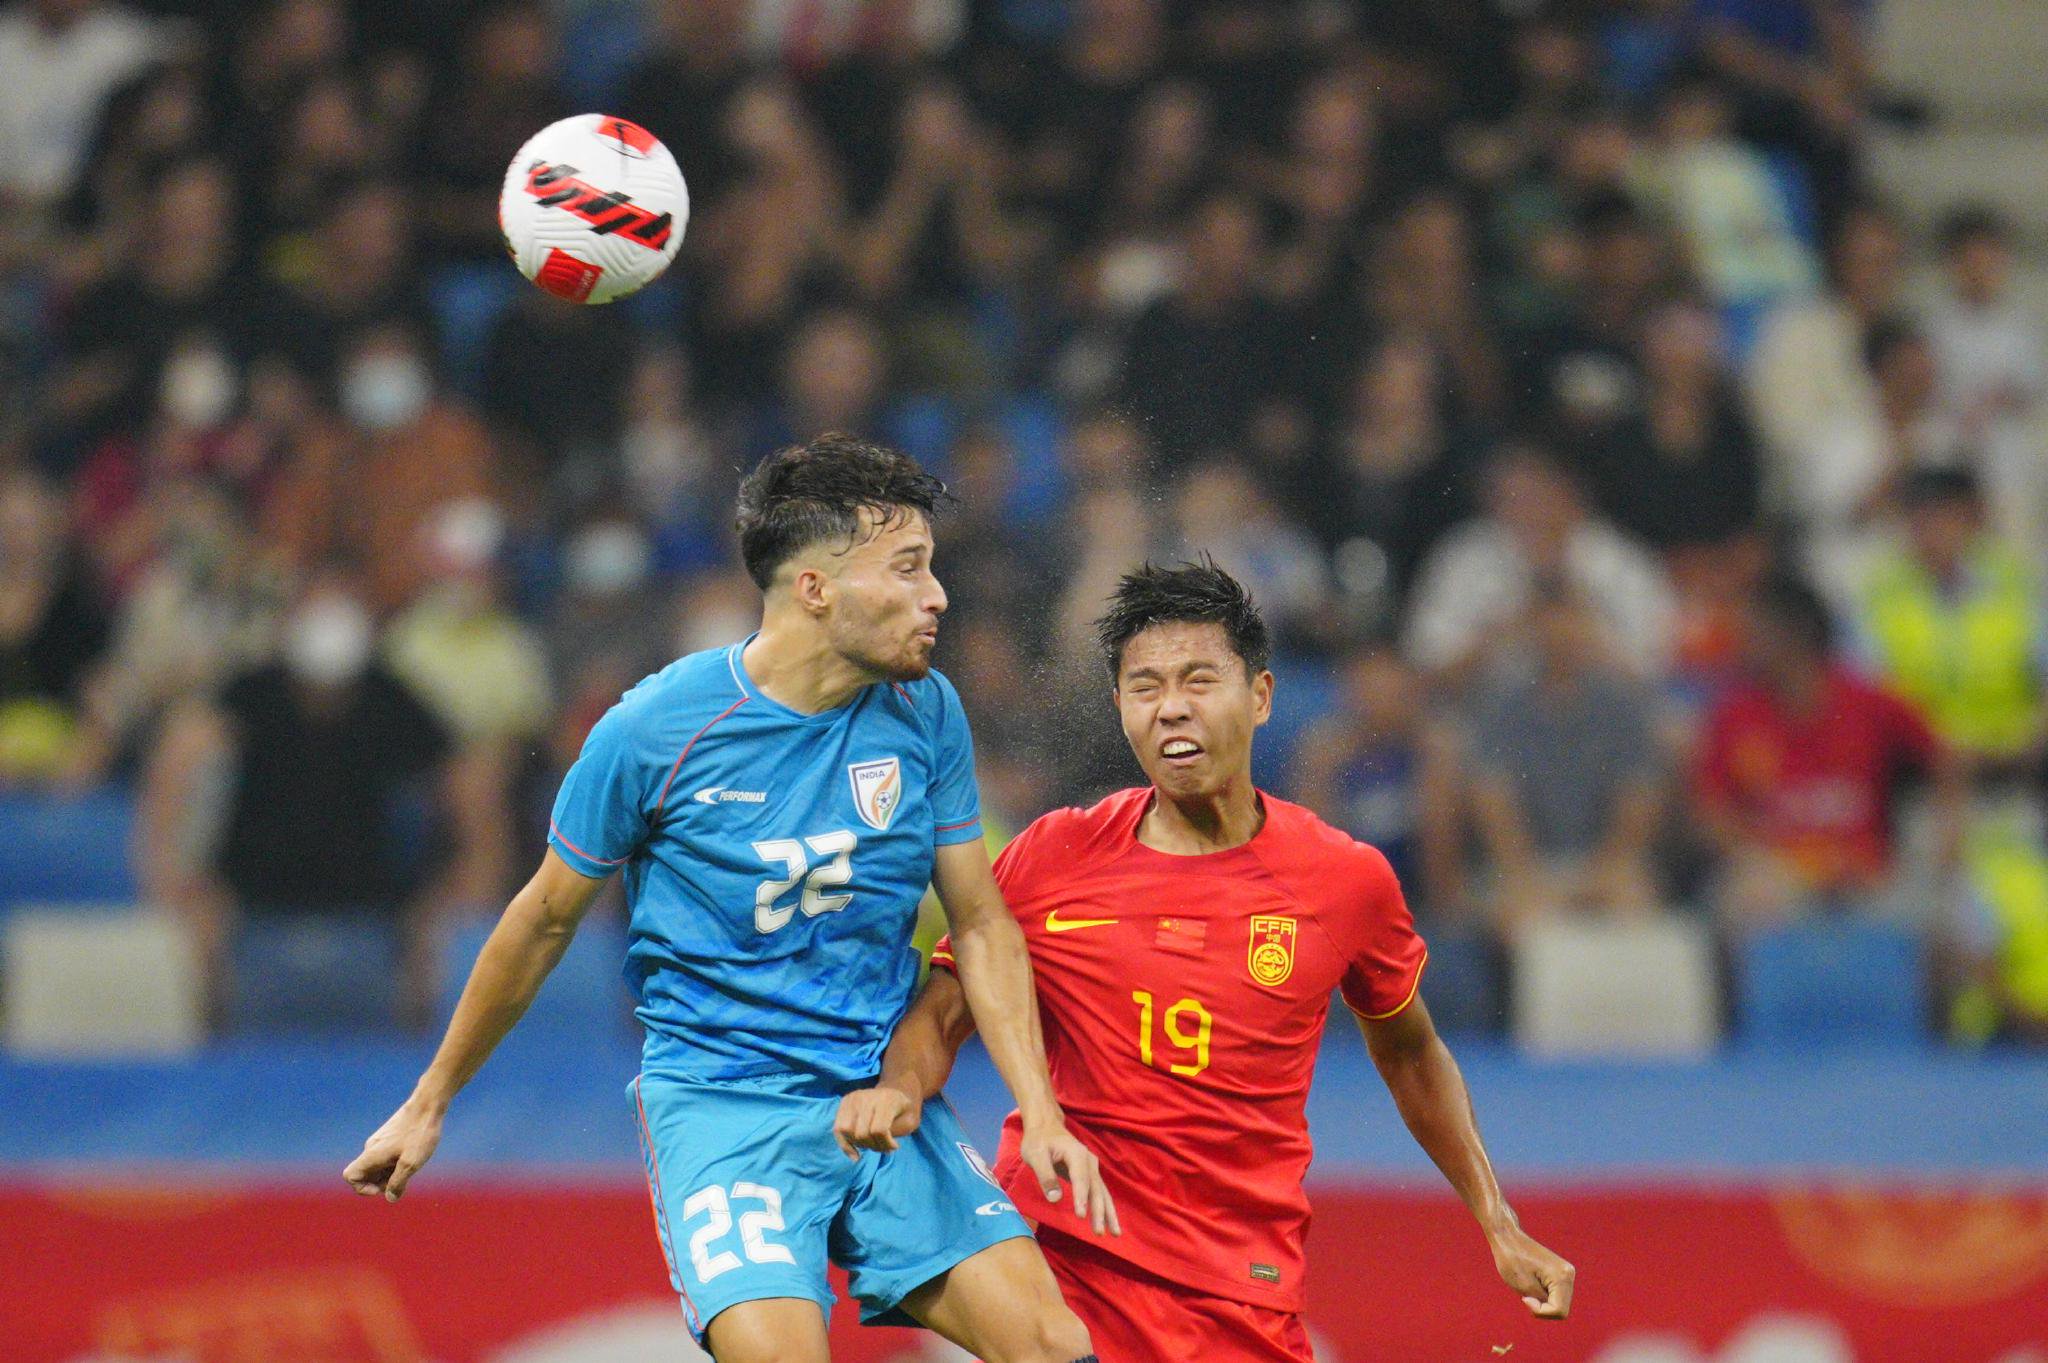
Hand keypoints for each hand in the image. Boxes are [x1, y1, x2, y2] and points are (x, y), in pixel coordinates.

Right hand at [343, 1097, 444, 1202]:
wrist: (428, 1104)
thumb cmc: (420, 1133)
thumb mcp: (411, 1163)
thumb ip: (398, 1182)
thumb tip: (390, 1198)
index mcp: (372, 1154)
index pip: (350, 1176)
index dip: (363, 1188)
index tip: (385, 1187)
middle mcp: (372, 1147)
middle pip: (366, 1174)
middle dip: (381, 1182)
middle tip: (404, 1177)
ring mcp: (380, 1140)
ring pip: (378, 1165)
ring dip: (391, 1172)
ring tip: (411, 1164)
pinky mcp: (390, 1135)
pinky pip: (386, 1156)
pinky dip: (396, 1162)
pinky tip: (414, 1155)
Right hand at [833, 1083, 921, 1157]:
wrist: (895, 1092)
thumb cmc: (904, 1111)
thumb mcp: (910, 1121)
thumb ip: (896, 1132)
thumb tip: (876, 1142)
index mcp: (886, 1100)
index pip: (879, 1129)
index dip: (886, 1144)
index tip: (894, 1146)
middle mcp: (866, 1096)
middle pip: (862, 1133)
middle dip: (874, 1146)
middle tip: (883, 1147)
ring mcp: (853, 1098)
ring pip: (846, 1131)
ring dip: (859, 1145)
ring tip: (871, 1145)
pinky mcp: (844, 1102)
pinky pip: (837, 1128)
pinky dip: (844, 1144)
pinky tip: (854, 1154)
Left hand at [1017, 1116, 1120, 1236]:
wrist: (1046, 1126)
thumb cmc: (1038, 1140)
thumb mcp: (1035, 1155)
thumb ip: (1045, 1175)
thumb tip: (1055, 1199)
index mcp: (1076, 1155)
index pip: (1081, 1179)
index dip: (1081, 1198)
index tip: (1081, 1216)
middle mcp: (1089, 1162)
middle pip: (1096, 1189)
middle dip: (1099, 1212)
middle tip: (1100, 1233)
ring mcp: (1092, 1168)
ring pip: (1102, 1192)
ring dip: (1108, 1213)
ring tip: (1115, 1233)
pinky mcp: (1090, 1174)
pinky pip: (1099, 1192)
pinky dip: (1105, 1207)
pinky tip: (1109, 1222)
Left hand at [1489, 1221, 1574, 1318]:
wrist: (1506, 1237)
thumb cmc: (1511, 1259)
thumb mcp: (1525, 1287)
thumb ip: (1542, 1303)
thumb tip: (1555, 1309)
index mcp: (1563, 1277)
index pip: (1559, 1311)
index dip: (1540, 1311)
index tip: (1524, 1297)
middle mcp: (1569, 1275)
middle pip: (1561, 1309)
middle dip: (1542, 1308)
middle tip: (1525, 1295)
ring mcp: (1566, 1274)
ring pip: (1558, 1304)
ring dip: (1541, 1302)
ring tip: (1528, 1288)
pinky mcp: (1559, 1274)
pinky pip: (1554, 1296)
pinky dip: (1541, 1296)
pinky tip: (1531, 1284)